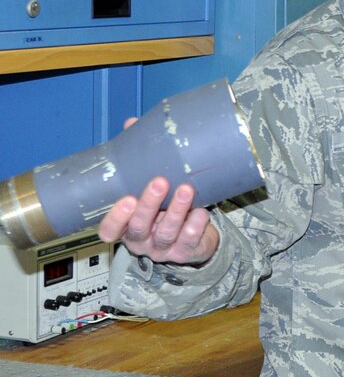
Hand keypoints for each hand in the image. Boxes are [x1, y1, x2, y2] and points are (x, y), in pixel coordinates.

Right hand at [98, 118, 218, 264]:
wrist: (194, 234)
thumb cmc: (163, 206)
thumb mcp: (147, 184)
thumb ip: (137, 158)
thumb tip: (131, 123)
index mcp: (126, 226)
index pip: (109, 230)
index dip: (115, 218)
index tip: (125, 198)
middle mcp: (141, 240)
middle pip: (139, 228)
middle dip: (149, 205)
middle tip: (160, 182)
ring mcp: (163, 248)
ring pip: (166, 233)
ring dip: (176, 211)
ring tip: (186, 189)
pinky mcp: (185, 252)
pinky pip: (189, 242)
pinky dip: (195, 226)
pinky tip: (201, 212)